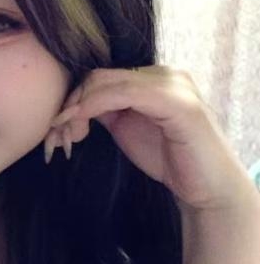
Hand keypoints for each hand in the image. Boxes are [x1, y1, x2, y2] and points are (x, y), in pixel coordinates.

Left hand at [45, 65, 255, 210]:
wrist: (208, 189)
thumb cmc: (171, 160)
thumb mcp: (129, 128)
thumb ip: (108, 110)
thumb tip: (74, 104)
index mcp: (153, 78)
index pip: (102, 76)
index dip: (73, 98)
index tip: (55, 126)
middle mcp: (165, 74)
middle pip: (100, 76)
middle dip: (71, 103)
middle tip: (55, 134)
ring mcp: (174, 85)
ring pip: (108, 83)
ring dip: (78, 107)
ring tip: (63, 135)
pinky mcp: (179, 103)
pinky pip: (126, 93)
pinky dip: (95, 105)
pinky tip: (80, 125)